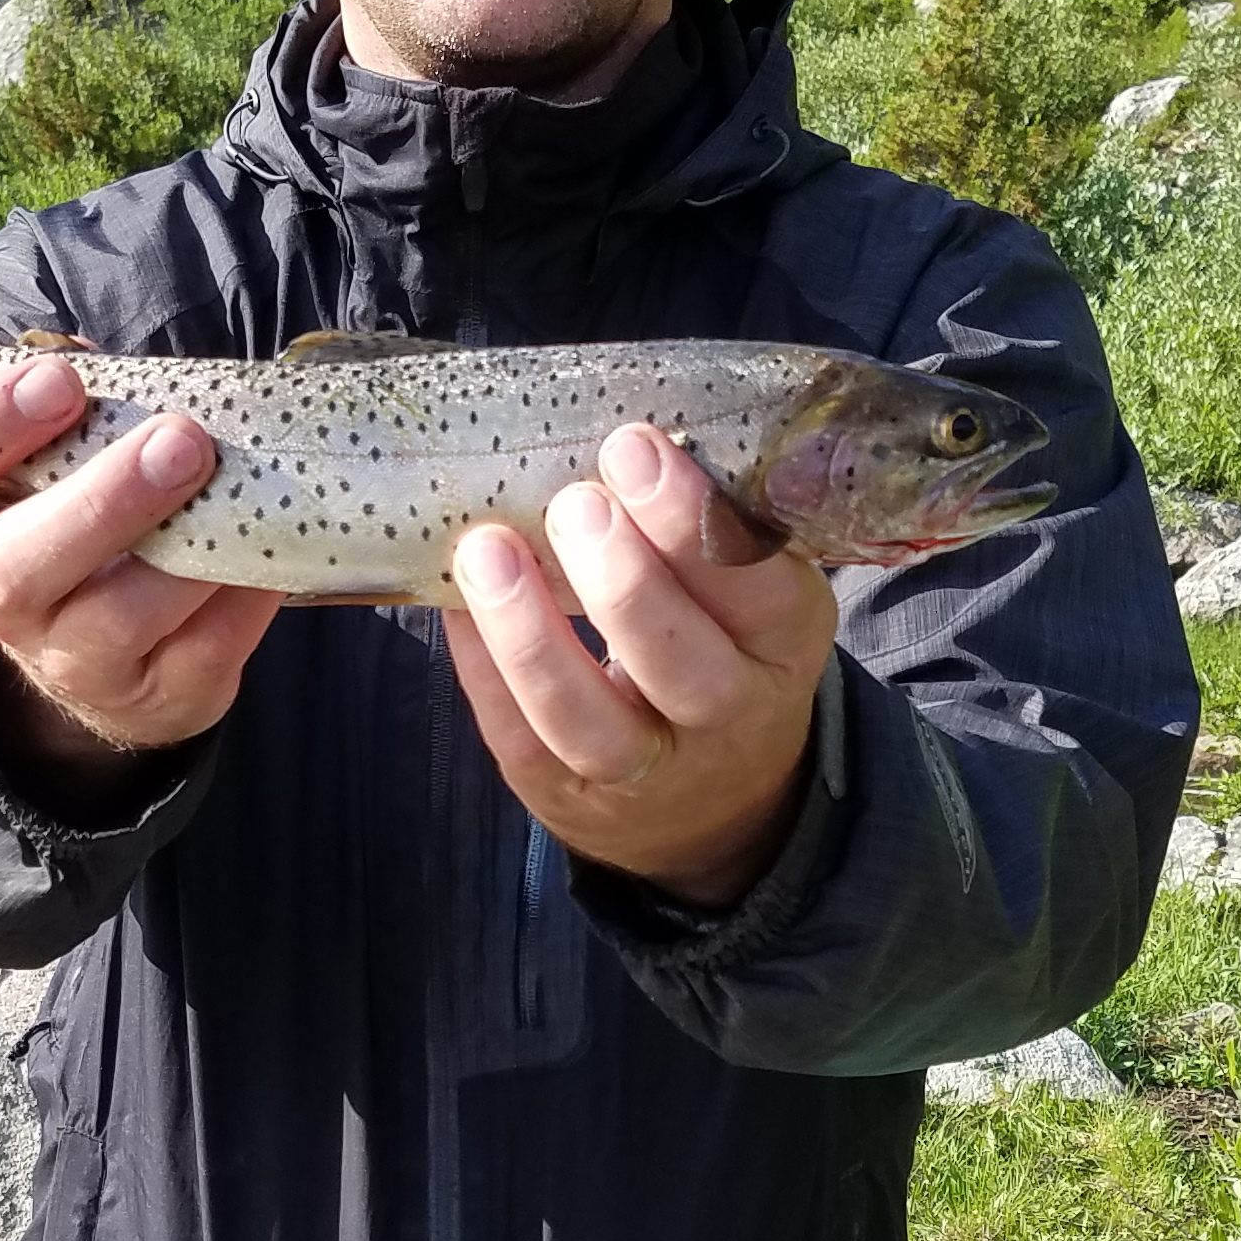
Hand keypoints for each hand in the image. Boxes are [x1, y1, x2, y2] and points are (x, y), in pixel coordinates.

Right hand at [0, 355, 280, 815]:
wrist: (115, 658)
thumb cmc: (78, 519)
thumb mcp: (50, 460)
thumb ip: (69, 402)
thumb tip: (101, 356)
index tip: (56, 379)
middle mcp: (0, 595)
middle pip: (18, 566)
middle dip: (101, 501)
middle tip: (178, 440)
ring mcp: (74, 657)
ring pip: (118, 618)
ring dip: (182, 554)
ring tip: (231, 489)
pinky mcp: (157, 696)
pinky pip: (202, 649)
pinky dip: (242, 597)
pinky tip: (267, 552)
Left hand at [442, 423, 838, 909]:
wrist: (719, 802)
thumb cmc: (723, 651)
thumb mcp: (753, 597)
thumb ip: (707, 531)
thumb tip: (611, 438)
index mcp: (783, 645)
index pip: (760, 591)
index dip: (695, 522)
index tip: (633, 447)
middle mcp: (726, 719)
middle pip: (681, 666)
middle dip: (623, 581)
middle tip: (575, 502)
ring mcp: (648, 774)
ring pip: (589, 722)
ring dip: (532, 636)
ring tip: (488, 551)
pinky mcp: (570, 800)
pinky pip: (521, 740)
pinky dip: (484, 669)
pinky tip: (457, 603)